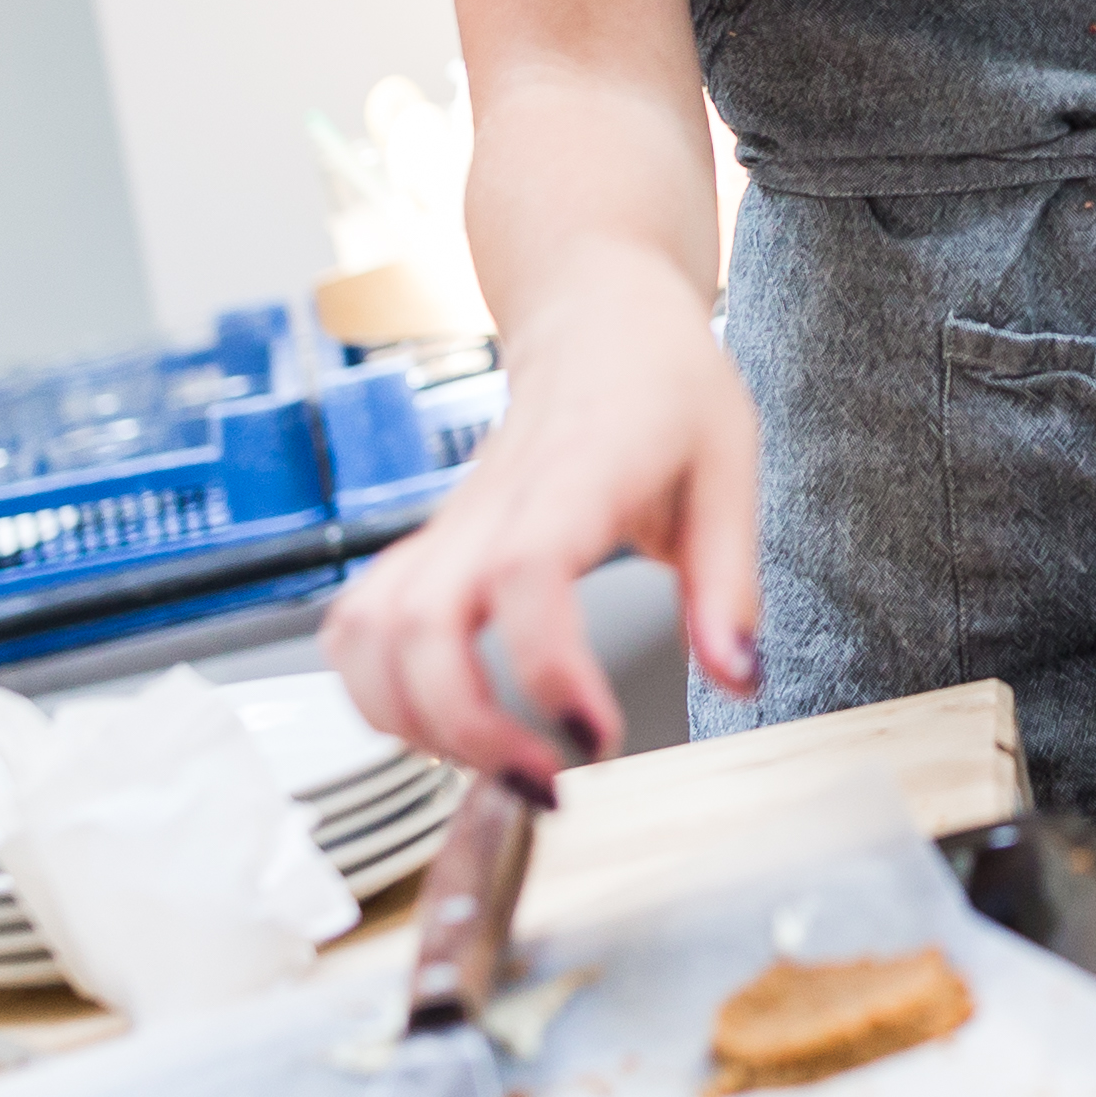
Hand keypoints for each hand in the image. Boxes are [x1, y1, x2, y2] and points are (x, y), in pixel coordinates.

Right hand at [322, 239, 758, 797]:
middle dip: (466, 730)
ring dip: (410, 722)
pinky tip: (441, 724)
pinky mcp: (425, 548)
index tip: (596, 734)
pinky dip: (375, 693)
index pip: (524, 572)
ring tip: (492, 763)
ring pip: (365, 632)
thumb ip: (730, 582)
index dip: (547, 664)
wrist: (595, 314)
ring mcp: (445, 527)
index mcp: (575, 475)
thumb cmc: (664, 383)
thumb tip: (740, 676)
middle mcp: (490, 505)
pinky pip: (356, 625)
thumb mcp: (730, 466)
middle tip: (546, 782)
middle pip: (418, 625)